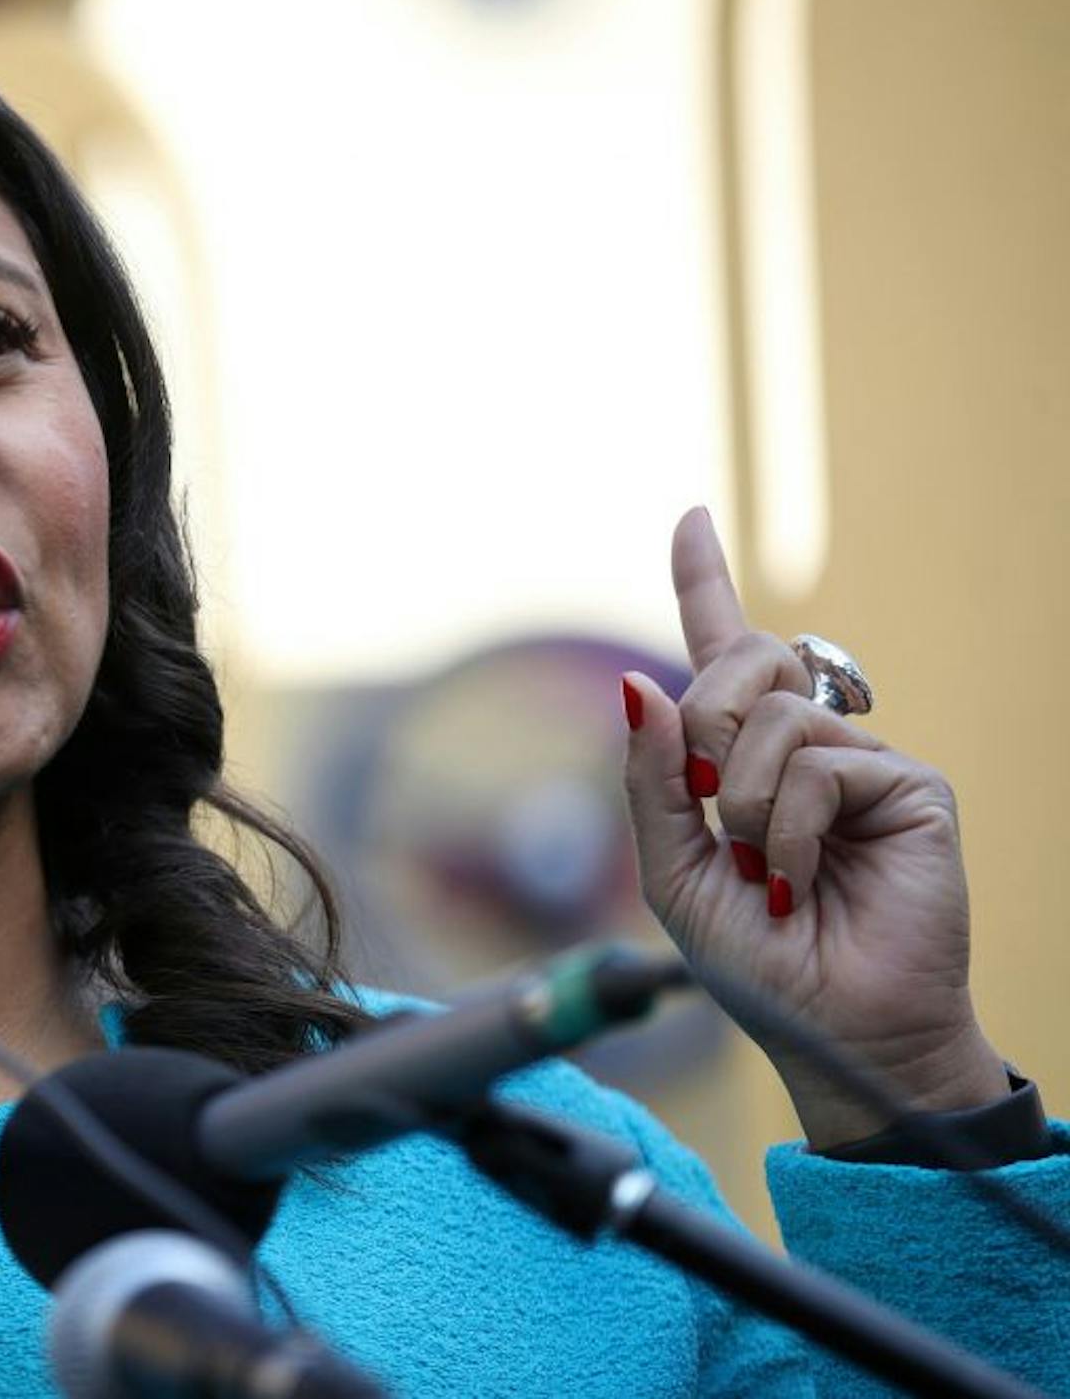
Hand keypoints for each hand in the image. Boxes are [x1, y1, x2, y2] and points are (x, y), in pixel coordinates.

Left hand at [620, 508, 1005, 1147]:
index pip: (722, 652)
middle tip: (715, 811)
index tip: (690, 518)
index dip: (704, 582)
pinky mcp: (911, 785)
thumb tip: (638, 682)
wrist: (832, 1032)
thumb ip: (651, 779)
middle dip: (703, 733)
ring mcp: (862, 759)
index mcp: (743, 759)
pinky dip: (789, 831)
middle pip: (739, 663)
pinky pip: (819, 766)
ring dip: (743, 806)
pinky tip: (801, 879)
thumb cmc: (758, 962)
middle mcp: (806, 744)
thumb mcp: (672, 870)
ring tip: (768, 871)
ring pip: (772, 717)